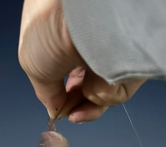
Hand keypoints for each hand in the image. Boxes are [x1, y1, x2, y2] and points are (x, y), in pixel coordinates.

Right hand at [18, 0, 144, 121]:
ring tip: (85, 85)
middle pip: (87, 91)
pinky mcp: (132, 61)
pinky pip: (119, 92)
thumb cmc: (52, 25)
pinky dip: (105, 91)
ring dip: (91, 96)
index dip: (64, 97)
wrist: (83, 13)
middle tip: (72, 114)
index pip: (67, 77)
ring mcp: (111, 52)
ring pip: (103, 95)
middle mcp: (89, 44)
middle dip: (78, 107)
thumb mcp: (33, 65)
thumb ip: (46, 94)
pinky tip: (99, 76)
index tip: (60, 111)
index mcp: (64, 39)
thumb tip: (55, 111)